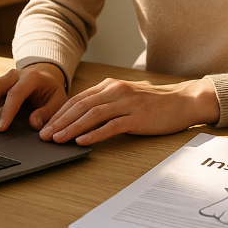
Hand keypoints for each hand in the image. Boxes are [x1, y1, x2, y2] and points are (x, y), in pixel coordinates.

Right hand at [0, 63, 67, 131]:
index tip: (0, 128)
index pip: (15, 94)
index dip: (6, 112)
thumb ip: (47, 112)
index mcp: (31, 78)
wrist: (45, 78)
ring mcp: (4, 78)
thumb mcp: (58, 101)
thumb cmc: (51, 91)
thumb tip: (34, 124)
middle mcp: (15, 75)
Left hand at [38, 77, 219, 145]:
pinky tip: (82, 141)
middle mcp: (115, 91)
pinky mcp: (138, 117)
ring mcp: (127, 103)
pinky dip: (95, 133)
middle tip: (44, 135)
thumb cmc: (153, 103)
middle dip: (59, 121)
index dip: (59, 113)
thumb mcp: (125, 97)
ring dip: (71, 128)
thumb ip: (105, 103)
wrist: (183, 101)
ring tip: (57, 139)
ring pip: (92, 114)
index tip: (45, 126)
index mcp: (109, 86)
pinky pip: (112, 125)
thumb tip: (79, 118)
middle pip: (80, 106)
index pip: (77, 99)